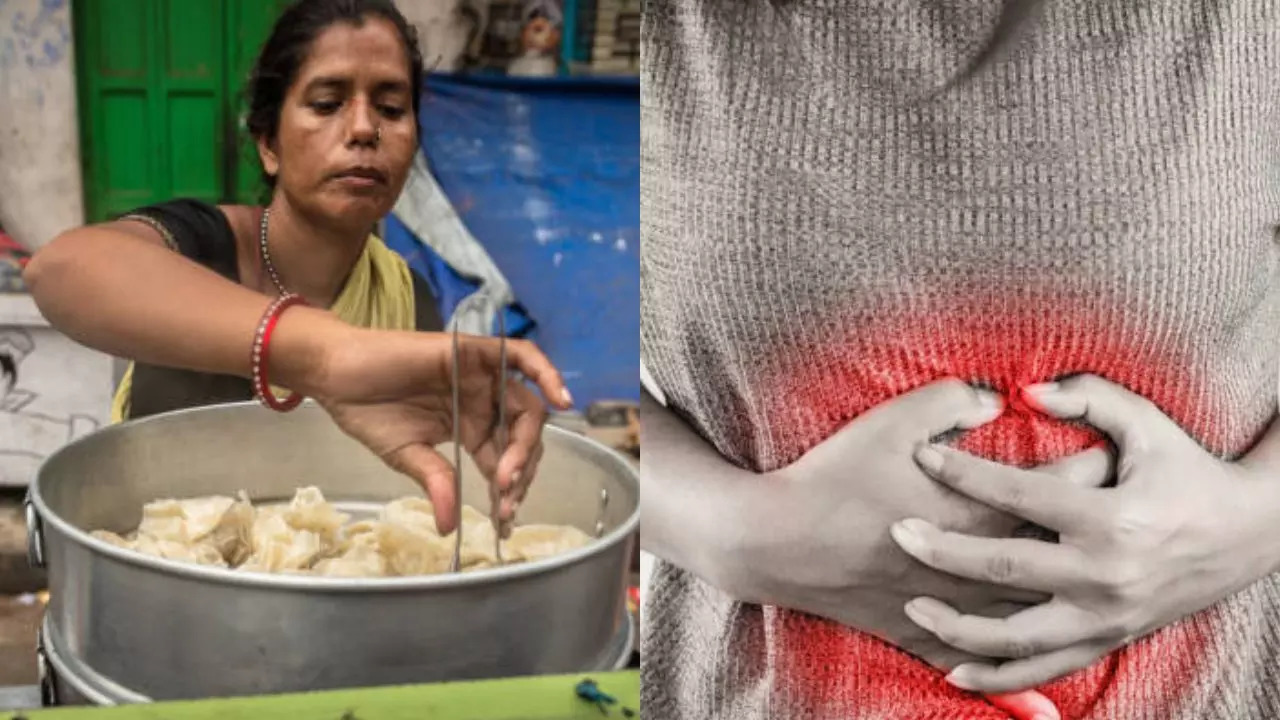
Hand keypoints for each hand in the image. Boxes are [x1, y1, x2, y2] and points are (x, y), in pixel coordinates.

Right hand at [310, 325, 571, 533]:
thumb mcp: (407, 457)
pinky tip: (560, 398)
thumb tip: (449, 527)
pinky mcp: (475, 352)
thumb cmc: (368, 411)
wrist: (336, 375)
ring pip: (527, 406)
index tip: (503, 521)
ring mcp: (482, 377)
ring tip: (513, 473)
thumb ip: (436, 483)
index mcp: (471, 429)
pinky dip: (546, 372)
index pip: (505, 461)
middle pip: (522, 438)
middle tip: (503, 500)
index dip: (509, 491)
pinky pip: (521, 355)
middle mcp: (484, 403)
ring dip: (526, 442)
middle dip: (519, 472)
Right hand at [716, 379, 1108, 708]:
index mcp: (976, 509)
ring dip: (1064, 603)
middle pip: (1059, 553)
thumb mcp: (893, 418)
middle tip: (1124, 513)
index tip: (1115, 452)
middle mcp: (977, 565)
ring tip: (1090, 583)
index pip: (1060, 490)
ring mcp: (952, 606)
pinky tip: (1041, 695)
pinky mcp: (921, 633)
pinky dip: (1013, 679)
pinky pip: (978, 662)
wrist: (777, 539)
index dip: (1096, 469)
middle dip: (1097, 533)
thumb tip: (999, 400)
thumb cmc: (836, 473)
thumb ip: (955, 399)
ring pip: (1030, 619)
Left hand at [890, 374, 1279, 692]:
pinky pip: (1045, 668)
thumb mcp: (1146, 423)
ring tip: (914, 604)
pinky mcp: (1109, 640)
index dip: (964, 473)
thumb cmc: (1188, 469)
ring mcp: (1107, 616)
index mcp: (1112, 517)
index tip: (922, 457)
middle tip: (898, 533)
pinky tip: (954, 669)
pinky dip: (999, 676)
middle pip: (1006, 569)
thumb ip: (1088, 396)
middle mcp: (1107, 574)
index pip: (1020, 494)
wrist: (1251, 533)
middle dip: (944, 552)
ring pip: (1018, 637)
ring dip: (959, 627)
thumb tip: (1023, 390)